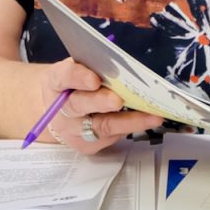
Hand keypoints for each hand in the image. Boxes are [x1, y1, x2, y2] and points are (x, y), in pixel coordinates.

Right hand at [38, 58, 163, 153]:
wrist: (58, 110)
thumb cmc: (77, 83)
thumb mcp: (81, 68)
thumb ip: (96, 65)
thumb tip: (124, 64)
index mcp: (56, 81)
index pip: (64, 77)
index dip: (78, 77)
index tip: (94, 79)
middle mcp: (59, 108)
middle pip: (78, 105)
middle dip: (101, 102)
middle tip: (119, 100)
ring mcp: (71, 130)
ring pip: (100, 126)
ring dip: (129, 121)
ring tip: (153, 116)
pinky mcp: (85, 145)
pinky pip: (110, 137)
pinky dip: (130, 127)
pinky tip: (148, 121)